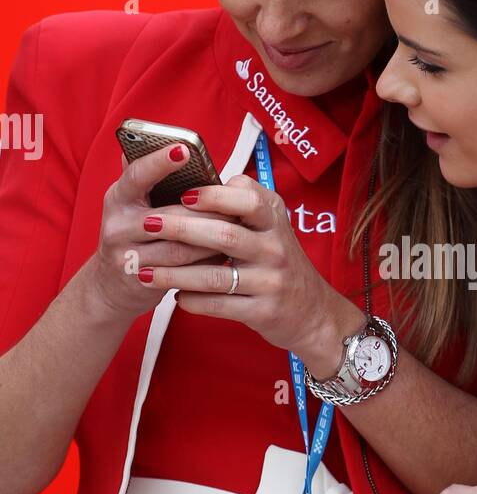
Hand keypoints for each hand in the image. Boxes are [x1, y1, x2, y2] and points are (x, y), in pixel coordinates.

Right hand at [90, 142, 241, 318]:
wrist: (113, 284)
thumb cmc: (136, 233)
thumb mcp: (134, 204)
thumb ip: (149, 178)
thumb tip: (166, 142)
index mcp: (118, 197)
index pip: (137, 175)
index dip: (159, 162)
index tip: (183, 149)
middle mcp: (117, 225)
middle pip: (169, 217)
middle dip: (206, 213)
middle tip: (236, 206)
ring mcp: (126, 255)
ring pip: (179, 248)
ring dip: (211, 241)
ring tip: (235, 231)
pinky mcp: (139, 280)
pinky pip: (180, 271)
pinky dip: (204, 263)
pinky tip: (222, 256)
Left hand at [129, 169, 350, 363]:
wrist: (313, 313)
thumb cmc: (280, 263)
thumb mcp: (274, 226)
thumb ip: (246, 202)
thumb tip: (204, 180)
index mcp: (275, 221)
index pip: (248, 199)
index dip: (214, 196)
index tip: (182, 194)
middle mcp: (276, 248)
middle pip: (225, 235)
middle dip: (182, 228)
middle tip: (148, 224)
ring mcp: (271, 282)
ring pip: (216, 275)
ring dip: (176, 273)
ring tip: (146, 272)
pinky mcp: (264, 312)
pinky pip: (221, 305)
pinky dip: (193, 301)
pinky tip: (175, 297)